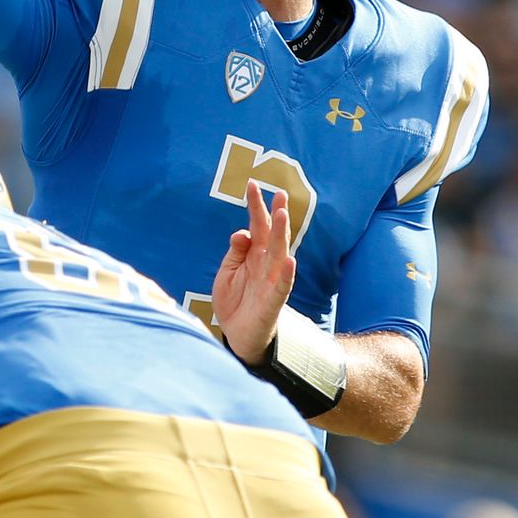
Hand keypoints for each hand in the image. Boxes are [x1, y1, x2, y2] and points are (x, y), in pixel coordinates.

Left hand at [210, 188, 294, 362]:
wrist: (236, 334)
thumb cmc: (234, 300)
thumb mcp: (226, 271)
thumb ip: (235, 252)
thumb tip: (241, 232)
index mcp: (254, 253)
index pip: (257, 225)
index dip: (255, 205)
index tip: (251, 184)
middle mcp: (265, 263)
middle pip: (273, 234)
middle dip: (276, 213)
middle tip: (280, 193)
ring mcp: (271, 280)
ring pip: (280, 253)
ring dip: (282, 234)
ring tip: (283, 215)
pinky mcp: (273, 300)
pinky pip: (282, 285)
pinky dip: (287, 273)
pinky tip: (291, 260)